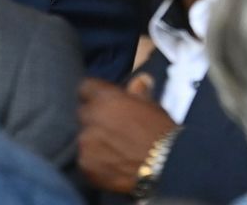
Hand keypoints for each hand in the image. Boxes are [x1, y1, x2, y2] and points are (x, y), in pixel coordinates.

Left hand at [75, 74, 178, 194]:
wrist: (163, 165)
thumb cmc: (160, 133)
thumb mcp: (151, 107)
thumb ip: (138, 92)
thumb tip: (139, 81)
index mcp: (106, 98)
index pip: (86, 88)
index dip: (95, 94)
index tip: (102, 101)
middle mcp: (91, 117)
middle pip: (83, 113)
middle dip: (94, 119)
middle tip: (112, 128)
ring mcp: (86, 143)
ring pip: (84, 138)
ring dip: (94, 141)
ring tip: (114, 150)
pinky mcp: (85, 165)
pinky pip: (85, 160)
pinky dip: (95, 162)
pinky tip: (112, 164)